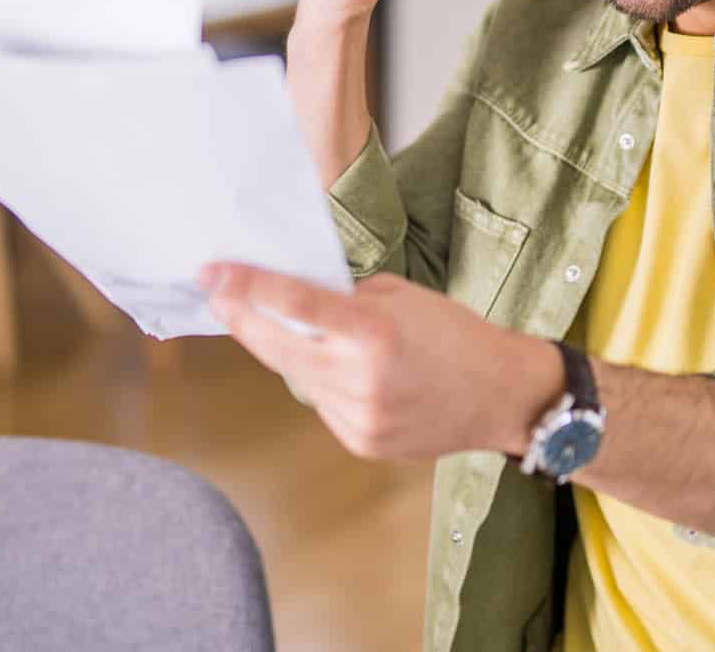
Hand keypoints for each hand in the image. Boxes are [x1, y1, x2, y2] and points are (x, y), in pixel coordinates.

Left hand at [201, 263, 560, 460]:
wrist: (503, 397)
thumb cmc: (456, 335)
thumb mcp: (401, 296)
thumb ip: (345, 298)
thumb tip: (294, 296)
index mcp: (374, 332)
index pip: (295, 304)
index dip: (246, 287)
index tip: (211, 273)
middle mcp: (361, 379)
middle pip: (277, 347)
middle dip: (242, 319)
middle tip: (217, 294)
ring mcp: (359, 417)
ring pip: (298, 377)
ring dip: (290, 352)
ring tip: (303, 331)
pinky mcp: (361, 441)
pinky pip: (322, 404)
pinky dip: (324, 382)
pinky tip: (348, 372)